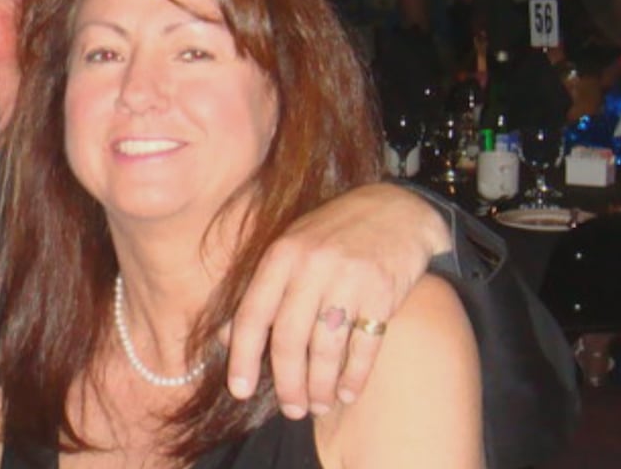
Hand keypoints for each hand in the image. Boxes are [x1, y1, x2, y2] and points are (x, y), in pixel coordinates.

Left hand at [223, 182, 450, 417]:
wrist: (397, 210)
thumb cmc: (334, 235)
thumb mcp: (290, 251)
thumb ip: (259, 292)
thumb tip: (223, 338)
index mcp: (281, 255)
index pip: (252, 315)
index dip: (243, 357)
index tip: (239, 390)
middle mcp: (311, 266)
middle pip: (288, 338)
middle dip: (287, 382)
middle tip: (291, 409)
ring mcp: (348, 278)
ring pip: (325, 348)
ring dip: (320, 385)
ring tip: (319, 405)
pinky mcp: (383, 291)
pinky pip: (364, 346)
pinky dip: (354, 375)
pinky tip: (348, 392)